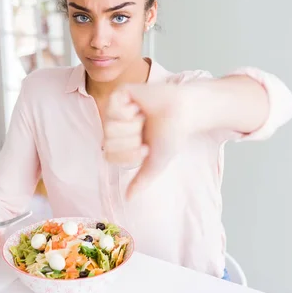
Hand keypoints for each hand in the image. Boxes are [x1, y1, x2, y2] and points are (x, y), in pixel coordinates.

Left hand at [103, 84, 192, 199]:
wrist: (184, 113)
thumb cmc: (172, 135)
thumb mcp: (154, 163)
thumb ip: (141, 180)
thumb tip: (128, 199)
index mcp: (121, 142)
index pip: (109, 156)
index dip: (128, 155)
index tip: (146, 148)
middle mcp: (115, 126)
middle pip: (107, 142)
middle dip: (131, 140)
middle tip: (145, 131)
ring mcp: (116, 109)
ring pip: (109, 127)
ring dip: (132, 126)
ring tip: (144, 117)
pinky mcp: (120, 93)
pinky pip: (113, 109)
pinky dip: (130, 112)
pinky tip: (141, 107)